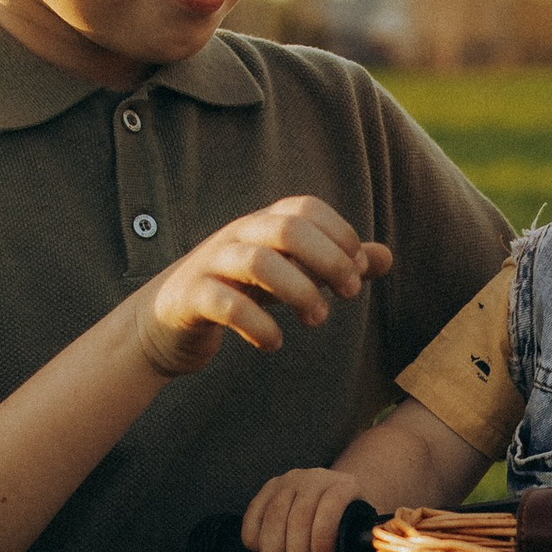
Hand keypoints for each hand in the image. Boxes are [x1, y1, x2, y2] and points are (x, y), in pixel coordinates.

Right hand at [136, 198, 391, 379]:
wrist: (166, 324)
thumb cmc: (237, 293)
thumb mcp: (288, 275)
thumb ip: (333, 265)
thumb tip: (386, 256)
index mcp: (261, 225)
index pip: (306, 208)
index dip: (340, 235)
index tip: (359, 271)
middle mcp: (236, 236)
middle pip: (286, 228)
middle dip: (328, 260)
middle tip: (350, 294)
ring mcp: (210, 264)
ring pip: (258, 261)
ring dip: (299, 292)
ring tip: (318, 321)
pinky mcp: (191, 298)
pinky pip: (225, 304)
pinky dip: (257, 325)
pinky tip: (273, 344)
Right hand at [241, 463, 372, 551]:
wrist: (335, 507)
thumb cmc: (349, 538)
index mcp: (346, 487)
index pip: (331, 507)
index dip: (323, 538)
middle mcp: (316, 478)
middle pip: (299, 517)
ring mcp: (288, 482)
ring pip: (273, 518)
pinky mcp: (267, 490)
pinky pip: (252, 517)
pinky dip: (255, 542)